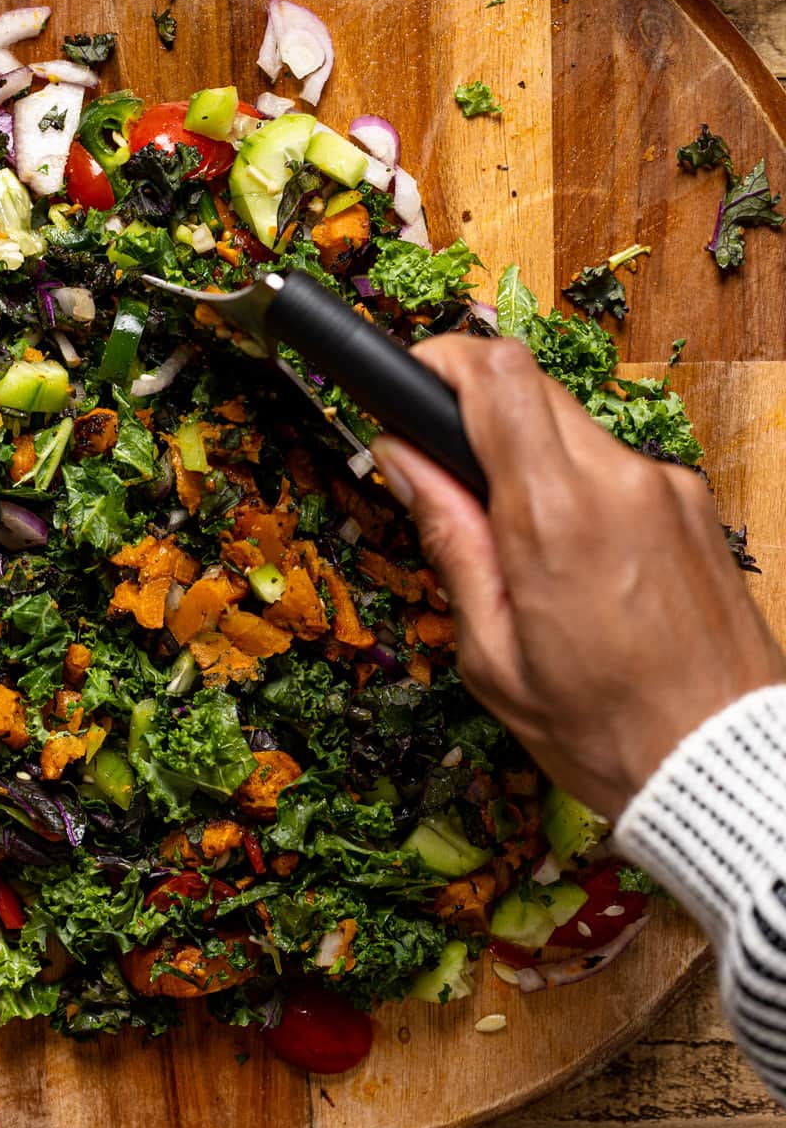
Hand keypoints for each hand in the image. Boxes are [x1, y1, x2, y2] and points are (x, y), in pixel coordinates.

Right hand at [372, 336, 785, 821]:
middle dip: (478, 415)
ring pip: (573, 426)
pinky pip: (616, 466)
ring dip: (530, 458)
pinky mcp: (694, 504)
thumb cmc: (606, 731)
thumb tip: (405, 458)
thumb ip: (449, 540)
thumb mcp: (494, 655)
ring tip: (518, 545)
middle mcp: (619, 482)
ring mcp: (666, 487)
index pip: (494, 375)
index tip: (411, 383)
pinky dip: (580, 489)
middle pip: (530, 386)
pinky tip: (577, 563)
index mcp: (556, 518)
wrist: (722, 766)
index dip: (441, 360)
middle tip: (450, 478)